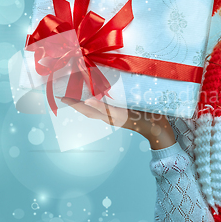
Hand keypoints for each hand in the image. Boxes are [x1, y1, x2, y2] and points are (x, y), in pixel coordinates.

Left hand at [58, 97, 175, 149]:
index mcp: (107, 115)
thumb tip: (86, 100)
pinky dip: (100, 99)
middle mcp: (110, 115)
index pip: (85, 108)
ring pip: (97, 107)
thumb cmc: (142, 121)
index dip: (73, 102)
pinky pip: (107, 105)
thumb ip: (105, 107)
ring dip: (87, 100)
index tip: (61, 96)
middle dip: (77, 100)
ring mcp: (116, 114)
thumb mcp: (122, 113)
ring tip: (79, 91)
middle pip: (89, 107)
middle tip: (67, 91)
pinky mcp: (124, 112)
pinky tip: (102, 93)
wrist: (159, 130)